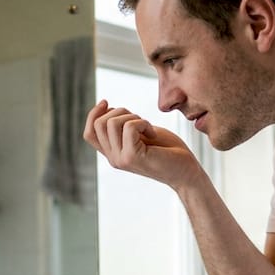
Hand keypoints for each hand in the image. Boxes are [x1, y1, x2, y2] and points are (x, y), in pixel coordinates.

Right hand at [83, 99, 203, 189]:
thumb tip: (106, 106)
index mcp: (112, 154)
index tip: (107, 102)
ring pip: (112, 123)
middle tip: (140, 120)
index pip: (88, 133)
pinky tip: (153, 133)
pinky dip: (143, 123)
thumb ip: (123, 126)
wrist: (187, 172)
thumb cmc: (168, 151)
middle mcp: (113, 159)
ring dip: (133, 117)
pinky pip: (129, 127)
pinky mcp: (133, 157)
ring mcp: (121, 159)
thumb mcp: (141, 133)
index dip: (93, 114)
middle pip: (99, 124)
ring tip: (147, 127)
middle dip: (120, 111)